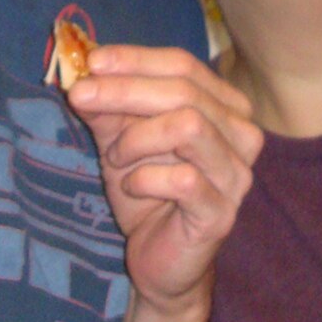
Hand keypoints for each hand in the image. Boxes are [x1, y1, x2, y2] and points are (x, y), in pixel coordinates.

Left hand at [66, 47, 261, 314]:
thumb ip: (108, 108)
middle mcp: (242, 136)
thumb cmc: (147, 194)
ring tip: (115, 157)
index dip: (136, 60)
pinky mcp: (221, 213)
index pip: (184, 66)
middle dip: (125, 90)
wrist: (160, 262)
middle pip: (185, 92)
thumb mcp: (121, 141)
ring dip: (137, 137)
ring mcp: (236, 175)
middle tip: (80, 96)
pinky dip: (145, 177)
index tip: (92, 61)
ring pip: (189, 126)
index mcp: (225, 108)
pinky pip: (182, 178)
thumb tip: (82, 73)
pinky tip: (132, 187)